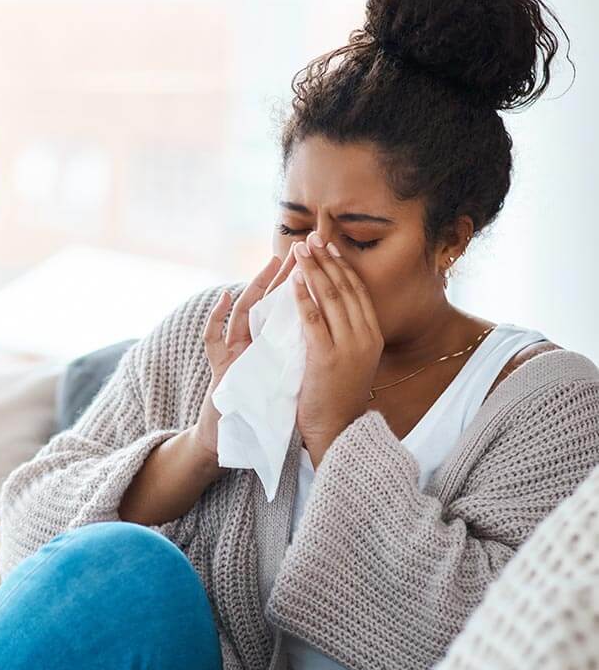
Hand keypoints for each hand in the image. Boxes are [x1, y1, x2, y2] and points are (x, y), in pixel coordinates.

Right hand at [192, 244, 298, 465]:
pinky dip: (216, 317)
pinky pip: (212, 338)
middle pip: (265, 303)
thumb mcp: (284, 376)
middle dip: (280, 277)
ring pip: (240, 312)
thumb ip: (294, 352)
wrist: (235, 434)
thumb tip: (323, 335)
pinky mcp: (219, 366)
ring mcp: (232, 353)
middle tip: (295, 249)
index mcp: (270, 346)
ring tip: (266, 265)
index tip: (318, 263)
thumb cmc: (261, 406)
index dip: (302, 287)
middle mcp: (250, 344)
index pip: (287, 310)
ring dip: (253, 287)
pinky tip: (223, 296)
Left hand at [291, 232, 383, 467]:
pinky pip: (314, 319)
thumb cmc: (339, 396)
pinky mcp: (327, 357)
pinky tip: (295, 280)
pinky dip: (304, 296)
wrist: (337, 430)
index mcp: (373, 336)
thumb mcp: (353, 360)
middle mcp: (365, 337)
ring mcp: (349, 346)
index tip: (328, 247)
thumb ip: (348, 334)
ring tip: (300, 251)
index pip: (358, 291)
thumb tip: (333, 306)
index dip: (342, 266)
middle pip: (345, 288)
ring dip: (314, 270)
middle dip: (326, 260)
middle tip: (311, 239)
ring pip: (331, 298)